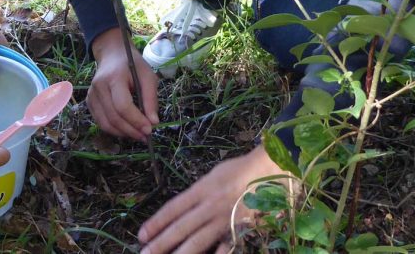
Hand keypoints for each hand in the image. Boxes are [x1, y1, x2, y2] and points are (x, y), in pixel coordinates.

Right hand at [88, 28, 159, 140]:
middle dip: (131, 130)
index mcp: (113, 78)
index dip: (136, 120)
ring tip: (138, 135)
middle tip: (145, 136)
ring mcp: (91, 95)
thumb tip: (153, 123)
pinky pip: (101, 122)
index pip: (122, 105)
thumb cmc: (132, 65)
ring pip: (105, 123)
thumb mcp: (147, 76)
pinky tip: (127, 130)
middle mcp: (98, 87)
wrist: (112, 55)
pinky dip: (114, 130)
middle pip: (113, 117)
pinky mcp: (89, 102)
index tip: (150, 129)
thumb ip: (151, 99)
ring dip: (123, 133)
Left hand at [138, 146, 285, 253]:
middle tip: (143, 253)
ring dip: (179, 253)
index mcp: (203, 188)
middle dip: (161, 242)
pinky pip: (226, 248)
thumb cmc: (243, 169)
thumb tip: (184, 207)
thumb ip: (200, 192)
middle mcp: (211, 205)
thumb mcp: (215, 174)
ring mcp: (226, 220)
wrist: (273, 168)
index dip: (157, 222)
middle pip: (181, 227)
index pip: (174, 208)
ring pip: (198, 241)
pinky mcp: (243, 230)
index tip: (142, 234)